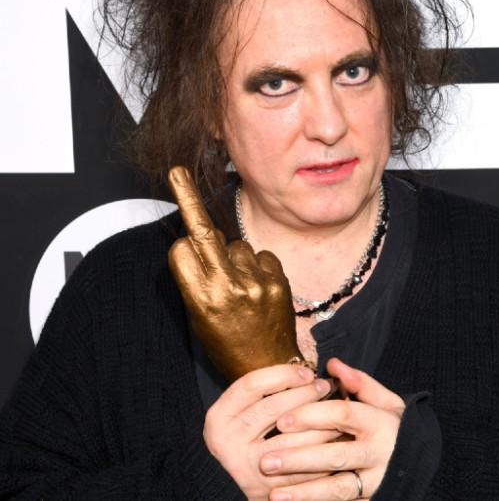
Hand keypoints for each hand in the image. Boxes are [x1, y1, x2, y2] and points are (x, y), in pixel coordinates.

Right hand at [167, 166, 307, 380]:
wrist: (270, 367)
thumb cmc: (227, 343)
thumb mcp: (199, 317)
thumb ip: (195, 278)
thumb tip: (197, 237)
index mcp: (200, 301)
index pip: (181, 250)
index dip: (183, 248)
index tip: (183, 242)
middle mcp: (227, 289)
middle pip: (203, 233)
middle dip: (189, 200)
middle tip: (178, 173)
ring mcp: (255, 283)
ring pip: (235, 245)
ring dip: (234, 256)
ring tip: (241, 286)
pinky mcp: (278, 280)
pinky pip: (261, 253)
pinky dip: (258, 263)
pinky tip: (259, 284)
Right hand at [204, 363, 340, 500]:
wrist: (246, 479)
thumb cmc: (254, 433)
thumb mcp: (249, 409)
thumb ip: (269, 390)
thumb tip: (308, 372)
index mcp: (219, 416)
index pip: (252, 384)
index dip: (283, 374)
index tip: (309, 372)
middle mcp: (224, 441)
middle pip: (272, 407)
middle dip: (305, 393)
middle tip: (326, 386)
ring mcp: (243, 467)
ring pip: (290, 438)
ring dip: (319, 422)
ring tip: (337, 410)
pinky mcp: (263, 488)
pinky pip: (300, 466)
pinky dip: (321, 451)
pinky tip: (335, 437)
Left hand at [261, 358, 405, 499]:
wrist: (419, 460)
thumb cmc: (394, 425)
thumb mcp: (385, 400)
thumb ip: (359, 382)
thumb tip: (332, 365)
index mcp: (380, 422)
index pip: (342, 415)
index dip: (311, 416)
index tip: (281, 420)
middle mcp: (379, 453)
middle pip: (335, 455)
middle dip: (298, 459)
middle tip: (265, 460)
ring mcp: (376, 481)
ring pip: (338, 489)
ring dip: (304, 492)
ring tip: (272, 495)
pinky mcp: (372, 499)